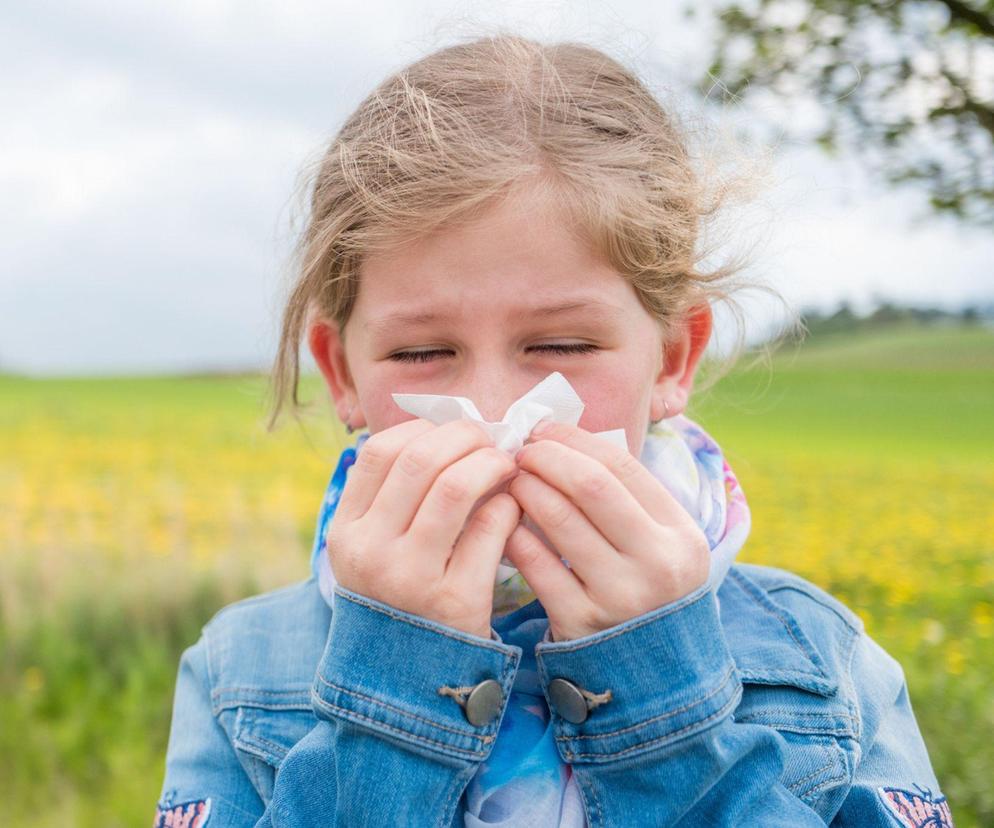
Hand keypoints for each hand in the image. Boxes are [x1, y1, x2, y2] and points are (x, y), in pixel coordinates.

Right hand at [326, 418, 520, 638]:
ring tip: (506, 465)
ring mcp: (411, 578)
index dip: (423, 430)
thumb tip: (441, 434)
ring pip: (455, 487)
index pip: (379, 452)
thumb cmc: (397, 599)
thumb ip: (392, 499)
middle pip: (420, 461)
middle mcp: (371, 552)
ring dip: (490, 463)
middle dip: (464, 437)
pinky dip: (508, 506)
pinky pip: (490, 529)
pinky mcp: (456, 602)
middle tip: (490, 439)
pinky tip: (513, 507)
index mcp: (347, 532)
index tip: (452, 433)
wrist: (404, 683)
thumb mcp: (371, 551)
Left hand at [505, 421, 708, 641]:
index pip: (622, 465)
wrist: (656, 676)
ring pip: (559, 520)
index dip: (574, 439)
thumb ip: (627, 497)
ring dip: (526, 490)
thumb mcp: (661, 544)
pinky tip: (505, 523)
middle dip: (547, 458)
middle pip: (590, 486)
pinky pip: (536, 565)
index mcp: (681, 535)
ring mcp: (620, 597)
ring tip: (512, 481)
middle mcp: (657, 564)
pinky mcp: (581, 624)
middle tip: (521, 451)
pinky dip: (515, 535)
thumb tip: (565, 439)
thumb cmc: (648, 590)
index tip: (543, 429)